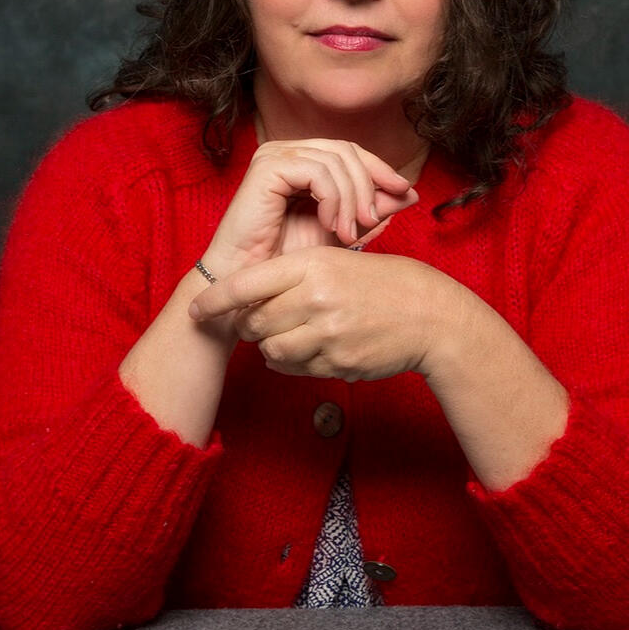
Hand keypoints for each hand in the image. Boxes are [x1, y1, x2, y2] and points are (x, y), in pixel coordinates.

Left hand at [188, 246, 454, 381]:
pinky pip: (295, 368)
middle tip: (258, 323)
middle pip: (254, 322)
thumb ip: (297, 277)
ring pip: (270, 349)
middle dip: (250, 326)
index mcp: (314, 265)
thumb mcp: (341, 260)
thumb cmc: (385, 283)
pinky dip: (292, 362)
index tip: (197, 309)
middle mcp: (316, 299)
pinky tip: (308, 349)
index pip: (248, 284)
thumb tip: (253, 302)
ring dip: (271, 346)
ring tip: (288, 335)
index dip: (217, 300)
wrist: (431, 315)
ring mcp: (327, 333)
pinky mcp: (337, 362)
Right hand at [202, 140, 417, 277]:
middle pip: (346, 150)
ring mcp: (275, 155)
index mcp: (302, 161)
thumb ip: (371, 210)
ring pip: (336, 159)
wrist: (251, 287)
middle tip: (372, 221)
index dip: (380, 169)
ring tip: (350, 232)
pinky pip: (317, 171)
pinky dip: (332, 198)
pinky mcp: (267, 167)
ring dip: (350, 198)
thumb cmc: (288, 262)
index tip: (406, 192)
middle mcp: (287, 152)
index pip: (351, 152)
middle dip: (368, 184)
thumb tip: (410, 192)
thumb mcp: (342, 231)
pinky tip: (330, 226)